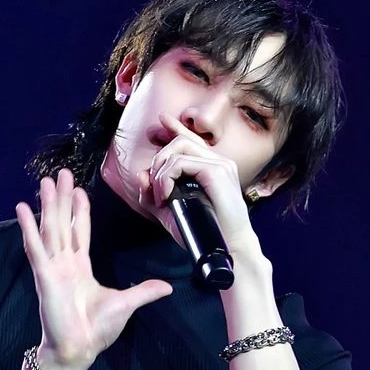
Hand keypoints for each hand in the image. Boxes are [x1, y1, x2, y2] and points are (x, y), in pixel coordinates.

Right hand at [16, 169, 171, 369]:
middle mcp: (64, 264)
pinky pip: (35, 248)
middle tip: (60, 174)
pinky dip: (28, 228)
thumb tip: (167, 287)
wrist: (79, 349)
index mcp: (80, 269)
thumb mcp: (126, 304)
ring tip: (45, 181)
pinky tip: (22, 208)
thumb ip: (144, 291)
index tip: (79, 191)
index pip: (80, 233)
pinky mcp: (44, 276)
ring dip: (47, 205)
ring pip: (49, 229)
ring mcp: (52, 268)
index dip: (79, 212)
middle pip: (63, 224)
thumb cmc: (97, 330)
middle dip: (62, 199)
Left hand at [138, 112, 260, 260]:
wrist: (228, 248)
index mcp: (212, 168)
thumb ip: (155, 196)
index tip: (161, 122)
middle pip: (181, 140)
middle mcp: (218, 162)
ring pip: (179, 148)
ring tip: (160, 193)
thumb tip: (141, 175)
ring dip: (161, 169)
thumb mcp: (172, 213)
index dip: (175, 128)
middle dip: (159, 160)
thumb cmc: (204, 232)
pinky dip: (167, 177)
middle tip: (154, 186)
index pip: (192, 140)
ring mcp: (220, 165)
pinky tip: (165, 195)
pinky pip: (182, 162)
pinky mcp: (217, 172)